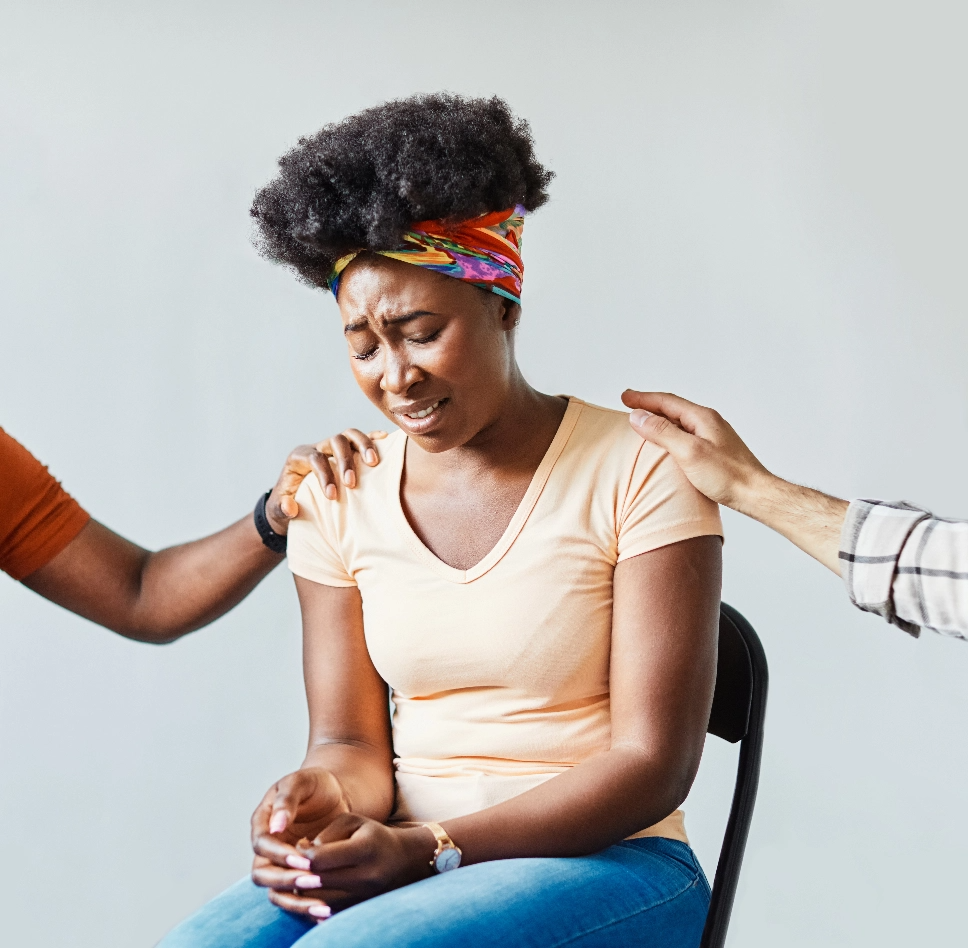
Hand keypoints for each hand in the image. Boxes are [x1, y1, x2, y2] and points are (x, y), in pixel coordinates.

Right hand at [249, 767, 352, 917]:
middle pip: (263, 873)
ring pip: (275, 890)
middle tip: (312, 879)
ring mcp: (278, 863)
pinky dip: (304, 905)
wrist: (334, 794)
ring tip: (320, 902)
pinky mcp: (294, 874)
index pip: (261, 844)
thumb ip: (287, 800)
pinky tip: (325, 908)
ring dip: (294, 899)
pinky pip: (292, 896)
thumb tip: (275, 825)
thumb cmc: (315, 784)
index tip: (301, 858)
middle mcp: (267, 846)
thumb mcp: (302, 782)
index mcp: (263, 821)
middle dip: (285, 879)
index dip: (278, 853)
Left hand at [256, 815, 434, 919]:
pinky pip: (329, 914)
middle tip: (290, 866)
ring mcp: (365, 897)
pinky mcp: (360, 909)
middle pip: (318, 883)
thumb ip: (327, 832)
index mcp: (365, 849)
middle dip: (299, 874)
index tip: (298, 848)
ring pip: (320, 902)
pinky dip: (314, 904)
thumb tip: (304, 852)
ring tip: (299, 878)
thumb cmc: (372, 836)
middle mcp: (367, 876)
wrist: (402, 861)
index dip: (302, 856)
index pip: (320, 859)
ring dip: (304, 892)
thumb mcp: (353, 821)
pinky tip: (309, 892)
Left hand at [264, 430, 387, 533]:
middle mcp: (316, 448)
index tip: (333, 496)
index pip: (315, 458)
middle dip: (345, 461)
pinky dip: (372, 438)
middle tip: (351, 484)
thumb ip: (281, 508)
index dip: (325, 475)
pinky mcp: (344, 452)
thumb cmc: (286, 505)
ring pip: (349, 435)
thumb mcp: (278, 510)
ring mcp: (331, 448)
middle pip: (335, 441)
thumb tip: (290, 507)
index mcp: (299, 457)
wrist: (291, 500)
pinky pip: (360, 439)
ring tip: (374, 463)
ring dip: (364, 446)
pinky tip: (385, 439)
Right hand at [621, 390, 773, 513]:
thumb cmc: (727, 476)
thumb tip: (638, 416)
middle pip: (673, 408)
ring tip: (644, 419)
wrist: (756, 494)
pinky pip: (686, 434)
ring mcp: (713, 436)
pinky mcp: (714, 450)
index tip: (625, 397)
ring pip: (680, 421)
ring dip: (660, 418)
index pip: (666, 401)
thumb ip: (662, 432)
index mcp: (702, 418)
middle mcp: (708, 422)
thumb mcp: (688, 452)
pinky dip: (670, 432)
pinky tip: (667, 442)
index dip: (643, 399)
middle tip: (629, 403)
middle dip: (649, 405)